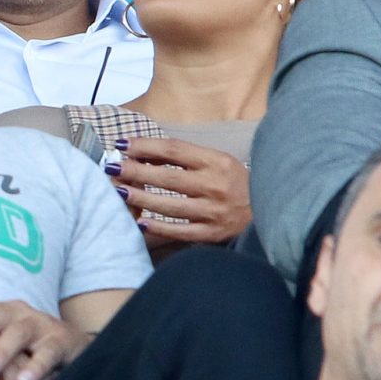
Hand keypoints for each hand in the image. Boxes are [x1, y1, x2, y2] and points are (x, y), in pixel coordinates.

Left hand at [109, 137, 252, 246]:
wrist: (269, 212)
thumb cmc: (234, 183)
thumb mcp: (217, 161)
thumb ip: (185, 157)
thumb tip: (142, 152)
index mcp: (217, 162)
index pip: (174, 150)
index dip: (145, 146)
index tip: (122, 145)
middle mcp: (215, 186)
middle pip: (168, 177)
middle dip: (136, 171)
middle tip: (112, 167)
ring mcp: (214, 212)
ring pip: (170, 205)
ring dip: (141, 198)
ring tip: (118, 191)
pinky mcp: (212, 234)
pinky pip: (180, 230)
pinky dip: (159, 226)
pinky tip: (140, 221)